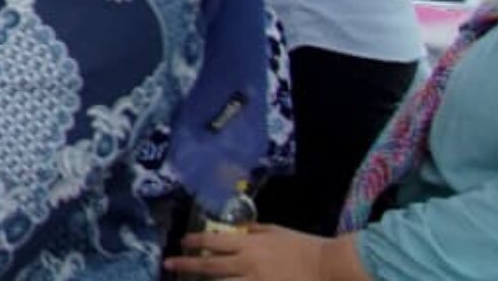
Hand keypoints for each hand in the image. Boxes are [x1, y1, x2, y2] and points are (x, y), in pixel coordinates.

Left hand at [164, 224, 335, 278]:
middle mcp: (247, 265)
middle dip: (186, 264)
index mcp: (250, 245)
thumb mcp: (276, 231)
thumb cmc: (304, 246)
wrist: (329, 267)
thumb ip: (254, 231)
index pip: (213, 241)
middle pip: (209, 266)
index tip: (182, 243)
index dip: (194, 242)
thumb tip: (238, 229)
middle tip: (168, 264)